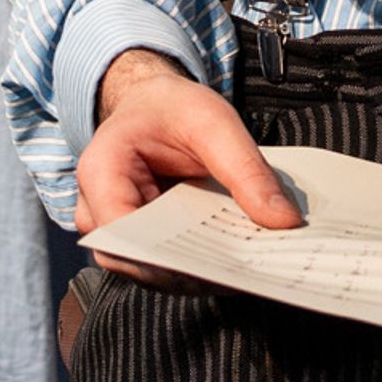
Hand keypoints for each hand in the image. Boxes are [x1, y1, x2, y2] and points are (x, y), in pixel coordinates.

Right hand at [77, 50, 300, 282]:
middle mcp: (97, 209)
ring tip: (245, 268)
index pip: (121, 232)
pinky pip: (164, 266)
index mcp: (102, 171)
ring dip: (196, 275)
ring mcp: (116, 230)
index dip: (163, 256)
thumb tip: (284, 221)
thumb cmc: (171, 109)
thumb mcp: (214, 122)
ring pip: (150, 271)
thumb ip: (246, 170)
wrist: (153, 106)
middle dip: (189, 271)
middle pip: (135, 261)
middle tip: (244, 271)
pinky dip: (198, 268)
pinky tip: (233, 262)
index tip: (217, 264)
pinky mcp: (140, 241)